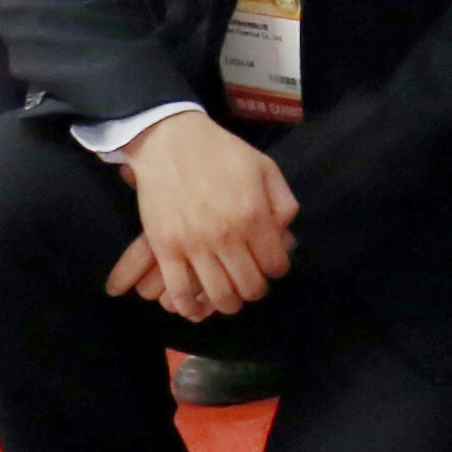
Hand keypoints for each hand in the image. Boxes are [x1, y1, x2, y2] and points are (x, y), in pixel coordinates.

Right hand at [107, 116, 296, 318]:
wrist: (172, 142)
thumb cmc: (222, 153)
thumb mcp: (266, 167)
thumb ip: (283, 202)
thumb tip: (285, 234)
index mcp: (255, 215)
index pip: (275, 265)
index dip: (277, 269)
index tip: (270, 265)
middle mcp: (227, 235)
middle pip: (249, 286)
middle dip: (254, 290)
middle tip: (250, 284)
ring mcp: (194, 244)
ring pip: (218, 295)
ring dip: (227, 303)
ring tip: (229, 298)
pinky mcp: (165, 248)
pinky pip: (180, 291)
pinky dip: (190, 306)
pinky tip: (195, 308)